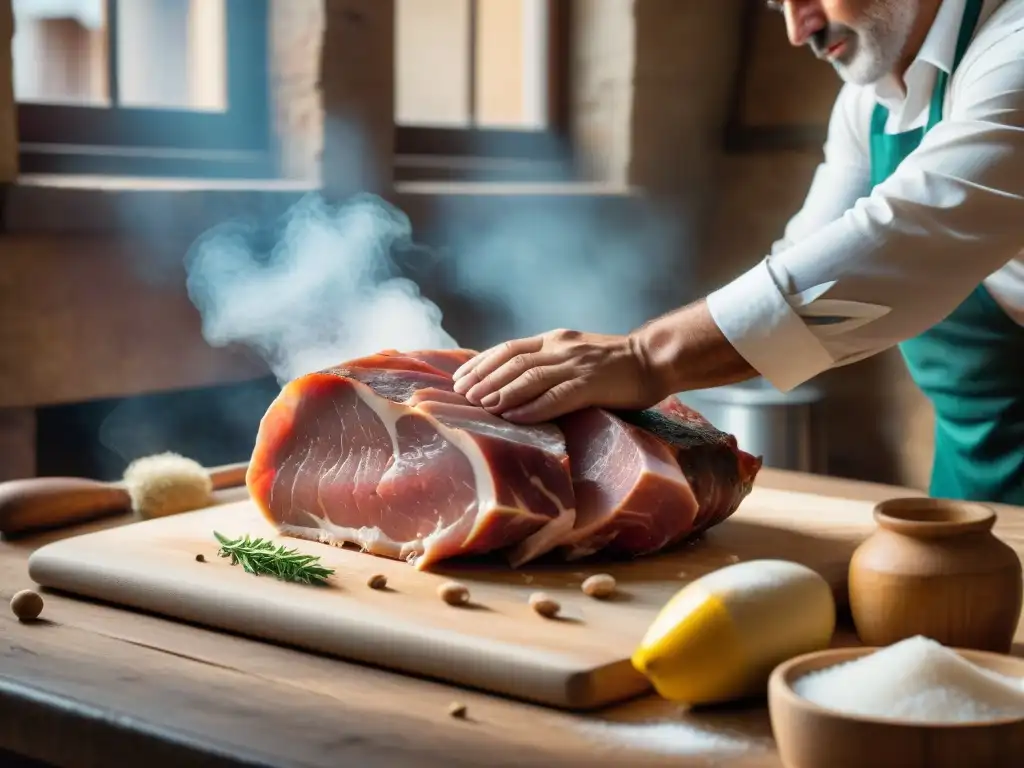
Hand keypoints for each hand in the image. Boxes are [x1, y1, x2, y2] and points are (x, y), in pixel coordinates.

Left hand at [451, 328, 665, 422]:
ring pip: (530, 376)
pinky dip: (532, 407)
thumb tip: (513, 382)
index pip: (509, 348)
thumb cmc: (614, 365)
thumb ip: (548, 363)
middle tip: (463, 395)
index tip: (460, 378)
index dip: (481, 363)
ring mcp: (576, 365)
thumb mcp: (575, 354)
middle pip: (513, 361)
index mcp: (554, 339)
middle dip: (484, 378)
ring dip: (502, 391)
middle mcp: (561, 348)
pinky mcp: (591, 384)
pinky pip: (556, 396)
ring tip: (481, 405)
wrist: (654, 359)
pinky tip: (514, 416)